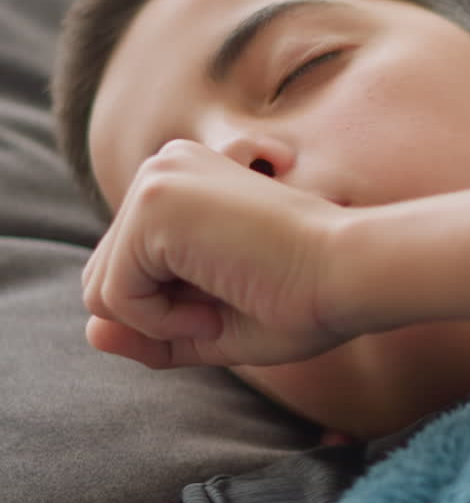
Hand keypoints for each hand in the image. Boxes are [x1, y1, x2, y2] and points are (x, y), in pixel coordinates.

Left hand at [81, 140, 352, 368]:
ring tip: (224, 300)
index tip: (235, 299)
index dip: (170, 313)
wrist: (347, 275)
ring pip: (103, 289)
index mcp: (182, 184)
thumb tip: (90, 332)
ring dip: (162, 320)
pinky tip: (217, 301)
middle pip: (106, 277)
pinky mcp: (151, 205)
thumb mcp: (212, 325)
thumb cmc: (301, 300)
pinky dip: (161, 321)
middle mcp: (161, 170)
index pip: (129, 269)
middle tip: (229, 304)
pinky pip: (114, 296)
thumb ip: (150, 328)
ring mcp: (154, 182)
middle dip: (159, 315)